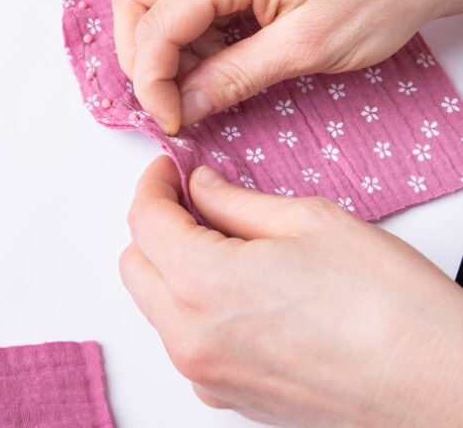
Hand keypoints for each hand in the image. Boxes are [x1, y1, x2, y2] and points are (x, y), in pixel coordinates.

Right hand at [112, 0, 462, 134]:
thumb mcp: (305, 48)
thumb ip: (234, 78)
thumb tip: (183, 106)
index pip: (155, 22)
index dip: (151, 79)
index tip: (172, 118)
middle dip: (140, 56)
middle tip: (171, 98)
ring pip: (152, 0)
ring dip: (164, 49)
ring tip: (206, 81)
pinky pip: (183, 2)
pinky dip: (187, 40)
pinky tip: (219, 62)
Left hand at [121, 156, 462, 426]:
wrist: (439, 388)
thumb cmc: (389, 307)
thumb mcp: (309, 221)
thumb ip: (235, 202)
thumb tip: (201, 186)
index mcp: (201, 284)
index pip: (143, 221)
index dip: (154, 185)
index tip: (170, 169)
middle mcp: (189, 338)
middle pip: (136, 267)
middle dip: (156, 227)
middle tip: (195, 202)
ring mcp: (206, 376)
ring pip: (157, 308)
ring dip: (174, 270)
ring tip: (228, 247)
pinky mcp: (229, 399)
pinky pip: (188, 344)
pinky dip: (196, 312)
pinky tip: (244, 294)